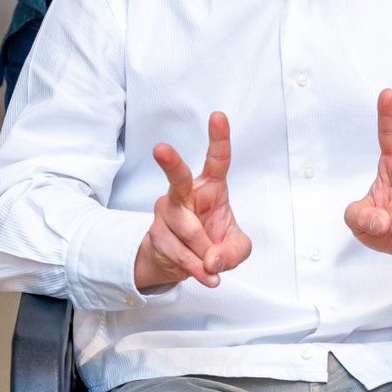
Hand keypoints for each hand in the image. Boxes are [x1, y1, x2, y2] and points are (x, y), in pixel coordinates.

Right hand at [134, 112, 251, 289]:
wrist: (181, 263)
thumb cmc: (212, 244)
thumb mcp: (236, 249)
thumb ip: (234, 252)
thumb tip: (213, 260)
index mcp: (210, 187)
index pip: (217, 160)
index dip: (218, 138)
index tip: (218, 116)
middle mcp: (185, 194)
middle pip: (178, 177)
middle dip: (170, 163)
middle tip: (160, 149)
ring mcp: (167, 212)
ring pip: (188, 231)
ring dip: (205, 253)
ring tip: (211, 262)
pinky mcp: (156, 233)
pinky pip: (180, 252)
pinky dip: (196, 268)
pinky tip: (205, 274)